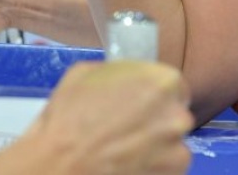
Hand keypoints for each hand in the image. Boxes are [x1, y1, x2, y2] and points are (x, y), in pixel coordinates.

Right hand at [0, 61, 193, 174]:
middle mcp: (177, 114)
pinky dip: (153, 166)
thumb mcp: (85, 73)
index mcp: (162, 81)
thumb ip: (117, 72)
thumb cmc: (69, 117)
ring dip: (154, 144)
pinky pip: (167, 167)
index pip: (172, 84)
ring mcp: (178, 149)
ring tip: (125, 149)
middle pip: (174, 113)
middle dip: (155, 118)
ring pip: (171, 142)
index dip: (154, 93)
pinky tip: (129, 164)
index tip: (138, 103)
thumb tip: (124, 78)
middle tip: (127, 127)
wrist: (59, 165)